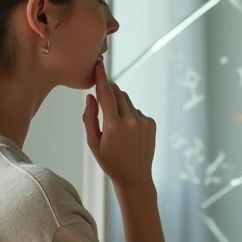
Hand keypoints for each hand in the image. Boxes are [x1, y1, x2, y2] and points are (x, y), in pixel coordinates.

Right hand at [83, 59, 156, 190]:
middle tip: (102, 101)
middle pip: (117, 93)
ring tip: (117, 128)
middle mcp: (131, 120)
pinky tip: (129, 134)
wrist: (135, 177)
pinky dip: (130, 116)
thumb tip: (91, 97)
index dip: (101, 76)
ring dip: (119, 107)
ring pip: (127, 102)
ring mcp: (144, 121)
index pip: (105, 94)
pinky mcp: (151, 123)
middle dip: (109, 92)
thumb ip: (89, 118)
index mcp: (114, 126)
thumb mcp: (93, 143)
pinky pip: (136, 111)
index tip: (99, 63)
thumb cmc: (110, 162)